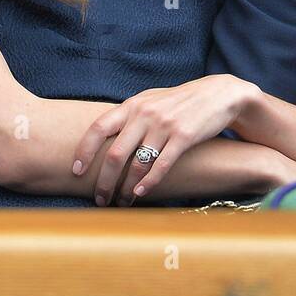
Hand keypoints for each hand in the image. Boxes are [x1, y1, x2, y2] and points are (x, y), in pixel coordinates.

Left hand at [71, 74, 262, 205]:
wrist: (219, 94)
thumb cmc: (181, 101)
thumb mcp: (152, 100)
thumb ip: (130, 115)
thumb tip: (104, 135)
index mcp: (133, 105)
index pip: (98, 128)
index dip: (84, 151)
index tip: (76, 172)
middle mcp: (145, 114)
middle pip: (115, 154)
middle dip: (104, 182)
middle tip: (100, 199)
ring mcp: (165, 125)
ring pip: (137, 164)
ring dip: (126, 188)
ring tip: (122, 202)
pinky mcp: (184, 137)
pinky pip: (161, 165)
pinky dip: (149, 183)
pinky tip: (141, 194)